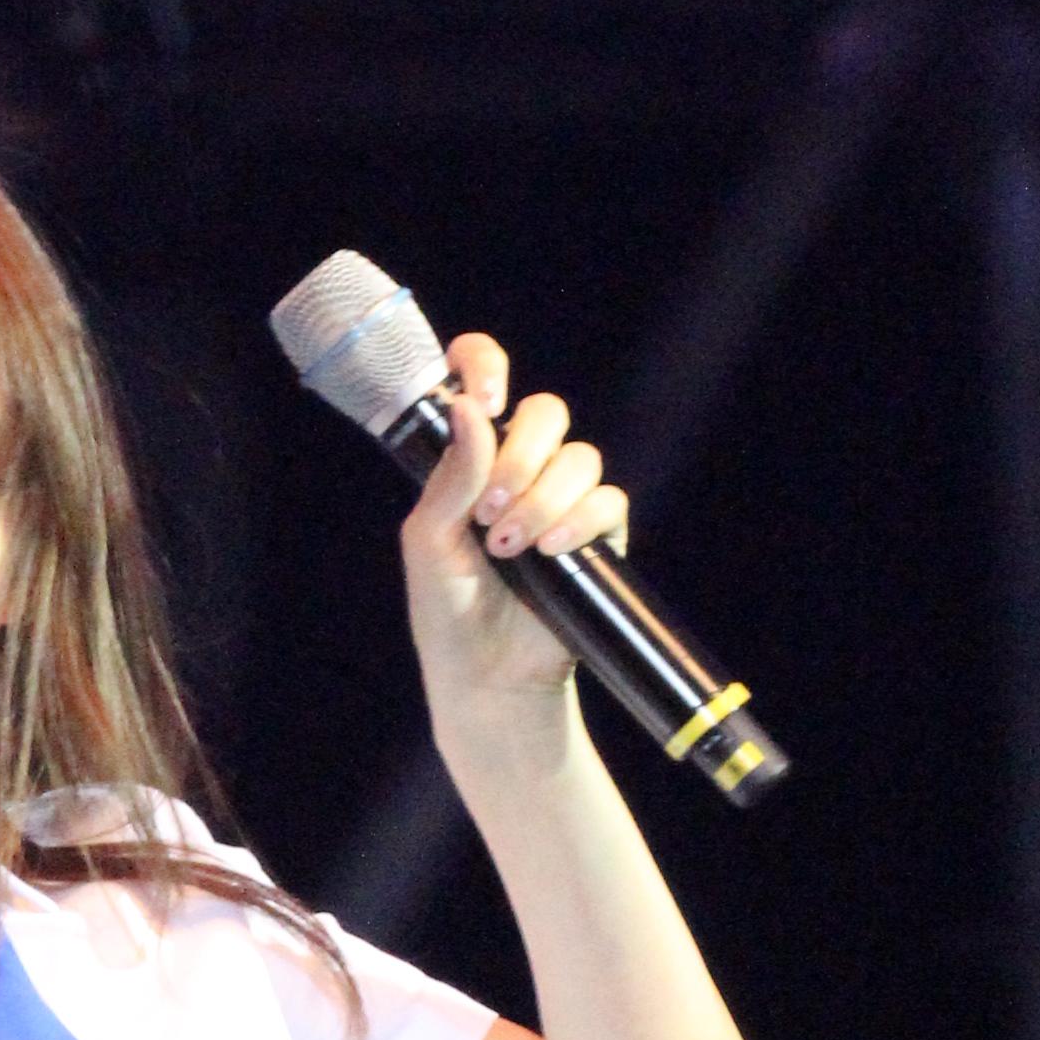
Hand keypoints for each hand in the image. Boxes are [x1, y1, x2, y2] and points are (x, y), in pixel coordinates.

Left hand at [401, 334, 627, 758]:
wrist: (485, 675)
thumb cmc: (447, 609)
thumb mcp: (430, 540)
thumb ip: (452, 476)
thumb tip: (471, 407)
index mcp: (472, 460)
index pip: (485, 381)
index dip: (486, 365)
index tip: (487, 392)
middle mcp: (520, 471)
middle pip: (547, 414)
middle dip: (522, 454)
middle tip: (488, 510)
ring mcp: (562, 501)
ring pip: (580, 458)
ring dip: (543, 498)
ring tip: (510, 547)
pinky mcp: (598, 537)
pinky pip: (609, 501)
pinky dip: (579, 520)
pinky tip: (550, 550)